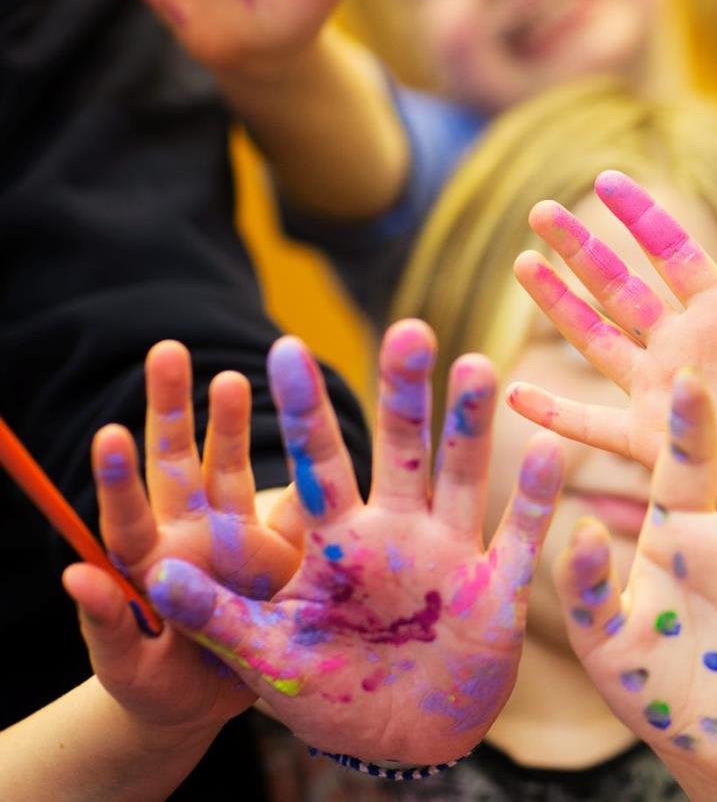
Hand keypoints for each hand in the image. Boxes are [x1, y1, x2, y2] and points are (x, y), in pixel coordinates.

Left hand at [64, 340, 300, 737]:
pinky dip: (301, 468)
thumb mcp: (128, 666)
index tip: (111, 433)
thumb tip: (72, 575)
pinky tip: (311, 428)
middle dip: (172, 406)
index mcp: (149, 564)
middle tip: (167, 350)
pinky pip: (294, 503)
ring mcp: (237, 537)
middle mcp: (189, 536)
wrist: (217, 701)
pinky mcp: (281, 547)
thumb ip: (106, 624)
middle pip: (176, 463)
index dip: (120, 476)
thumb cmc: (158, 688)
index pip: (129, 512)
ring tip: (233, 376)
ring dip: (229, 420)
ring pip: (230, 466)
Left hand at [142, 321, 564, 766]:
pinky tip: (550, 448)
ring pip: (462, 476)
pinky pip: (519, 536)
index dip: (304, 411)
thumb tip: (157, 572)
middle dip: (403, 393)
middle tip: (406, 328)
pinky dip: (535, 498)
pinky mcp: (497, 588)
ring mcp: (450, 553)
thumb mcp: (264, 656)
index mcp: (336, 541)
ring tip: (476, 365)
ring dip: (470, 426)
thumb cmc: (327, 693)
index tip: (284, 347)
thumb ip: (217, 615)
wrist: (402, 742)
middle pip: (400, 450)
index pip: (317, 463)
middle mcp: (397, 532)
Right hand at [508, 170, 716, 515]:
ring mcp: (662, 392)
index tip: (604, 179)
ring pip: (596, 340)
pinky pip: (592, 425)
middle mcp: (684, 346)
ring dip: (559, 306)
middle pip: (620, 287)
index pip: (673, 252)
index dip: (639, 216)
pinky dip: (554, 414)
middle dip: (580, 250)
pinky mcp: (650, 442)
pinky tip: (514, 394)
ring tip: (523, 265)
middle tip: (539, 212)